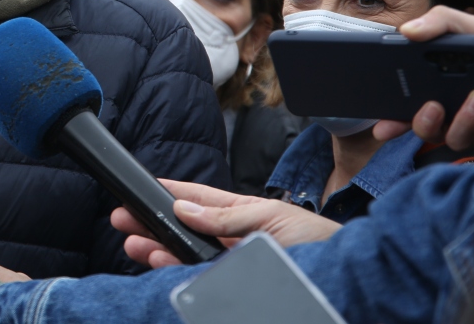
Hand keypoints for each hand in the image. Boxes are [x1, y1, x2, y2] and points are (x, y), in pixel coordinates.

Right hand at [110, 180, 340, 268]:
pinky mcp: (235, 285)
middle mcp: (232, 240)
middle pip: (182, 230)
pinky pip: (199, 278)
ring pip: (185, 256)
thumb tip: (184, 207)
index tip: (140, 189)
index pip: (196, 199)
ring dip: (158, 249)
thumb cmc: (320, 241)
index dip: (167, 193)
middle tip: (122, 220)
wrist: (350, 277)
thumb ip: (227, 215)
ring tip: (136, 245)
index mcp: (241, 214)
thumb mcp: (272, 217)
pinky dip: (176, 271)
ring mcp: (233, 264)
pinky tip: (161, 262)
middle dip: (151, 224)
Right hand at [373, 6, 473, 148]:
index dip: (393, 117)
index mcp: (446, 80)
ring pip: (455, 138)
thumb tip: (404, 30)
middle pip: (428, 129)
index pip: (412, 102)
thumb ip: (441, 22)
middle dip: (423, 124)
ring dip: (464, 119)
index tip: (381, 124)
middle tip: (431, 107)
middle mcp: (460, 104)